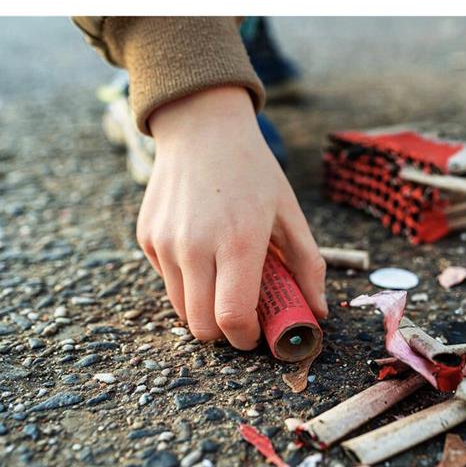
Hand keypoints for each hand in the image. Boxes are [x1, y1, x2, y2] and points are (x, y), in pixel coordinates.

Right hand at [138, 86, 327, 349]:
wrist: (202, 128)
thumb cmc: (254, 172)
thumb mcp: (289, 213)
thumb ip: (308, 265)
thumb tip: (318, 310)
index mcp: (238, 241)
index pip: (232, 317)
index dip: (245, 338)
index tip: (256, 335)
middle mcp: (195, 246)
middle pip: (201, 326)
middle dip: (224, 333)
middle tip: (242, 317)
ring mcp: (165, 243)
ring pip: (181, 309)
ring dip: (204, 311)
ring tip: (224, 284)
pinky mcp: (147, 238)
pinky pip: (166, 281)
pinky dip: (187, 283)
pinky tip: (203, 254)